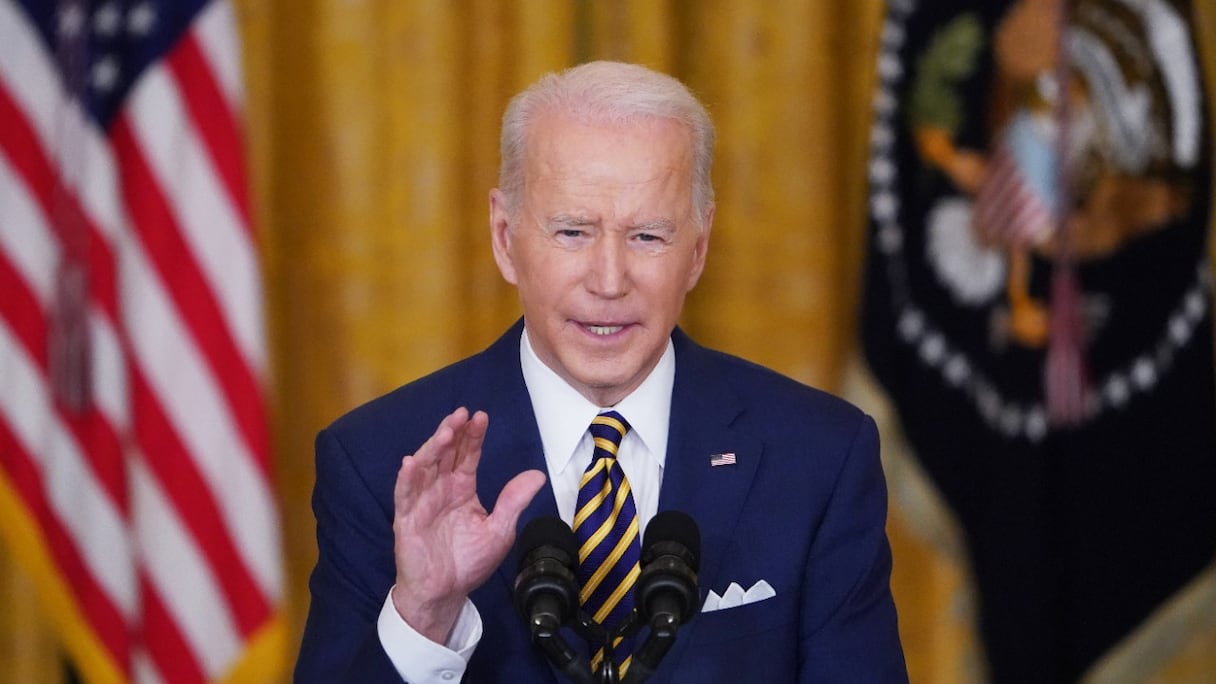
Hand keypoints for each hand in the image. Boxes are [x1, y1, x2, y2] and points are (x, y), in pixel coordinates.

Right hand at [390, 407, 545, 643]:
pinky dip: (406, 478)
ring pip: (424, 467)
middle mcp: (441, 490)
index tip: (481, 417)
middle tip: (462, 414)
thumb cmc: (469, 561)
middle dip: (452, 432)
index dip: (473, 437)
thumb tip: (537, 474)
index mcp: (462, 489)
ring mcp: (422, 502)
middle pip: (445, 454)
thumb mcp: (499, 529)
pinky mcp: (406, 519)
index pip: (467, 456)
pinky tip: (411, 462)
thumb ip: (514, 501)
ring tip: (445, 432)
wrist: (445, 593)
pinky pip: (404, 495)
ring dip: (432, 448)